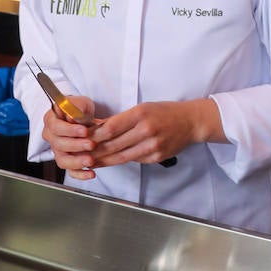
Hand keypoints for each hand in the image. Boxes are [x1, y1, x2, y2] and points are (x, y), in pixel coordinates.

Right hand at [42, 96, 98, 180]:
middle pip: (59, 144)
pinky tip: (91, 173)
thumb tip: (72, 117)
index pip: (56, 127)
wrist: (82, 117)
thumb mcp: (80, 103)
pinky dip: (80, 174)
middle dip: (77, 145)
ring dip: (77, 161)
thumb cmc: (79, 109)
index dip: (70, 130)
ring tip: (91, 160)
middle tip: (91, 144)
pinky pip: (70, 171)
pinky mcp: (66, 161)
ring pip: (62, 160)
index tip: (84, 130)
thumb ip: (76, 108)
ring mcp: (58, 150)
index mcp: (51, 121)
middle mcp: (52, 137)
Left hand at [86, 99, 223, 169]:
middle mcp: (146, 130)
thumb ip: (122, 119)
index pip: (111, 127)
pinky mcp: (157, 157)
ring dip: (103, 160)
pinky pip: (134, 160)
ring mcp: (153, 145)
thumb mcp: (143, 108)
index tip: (83, 138)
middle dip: (95, 150)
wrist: (191, 122)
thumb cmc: (165, 112)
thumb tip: (98, 127)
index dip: (94, 135)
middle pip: (113, 144)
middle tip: (80, 153)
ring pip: (121, 157)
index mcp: (141, 114)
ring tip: (89, 162)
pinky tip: (110, 161)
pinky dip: (120, 160)